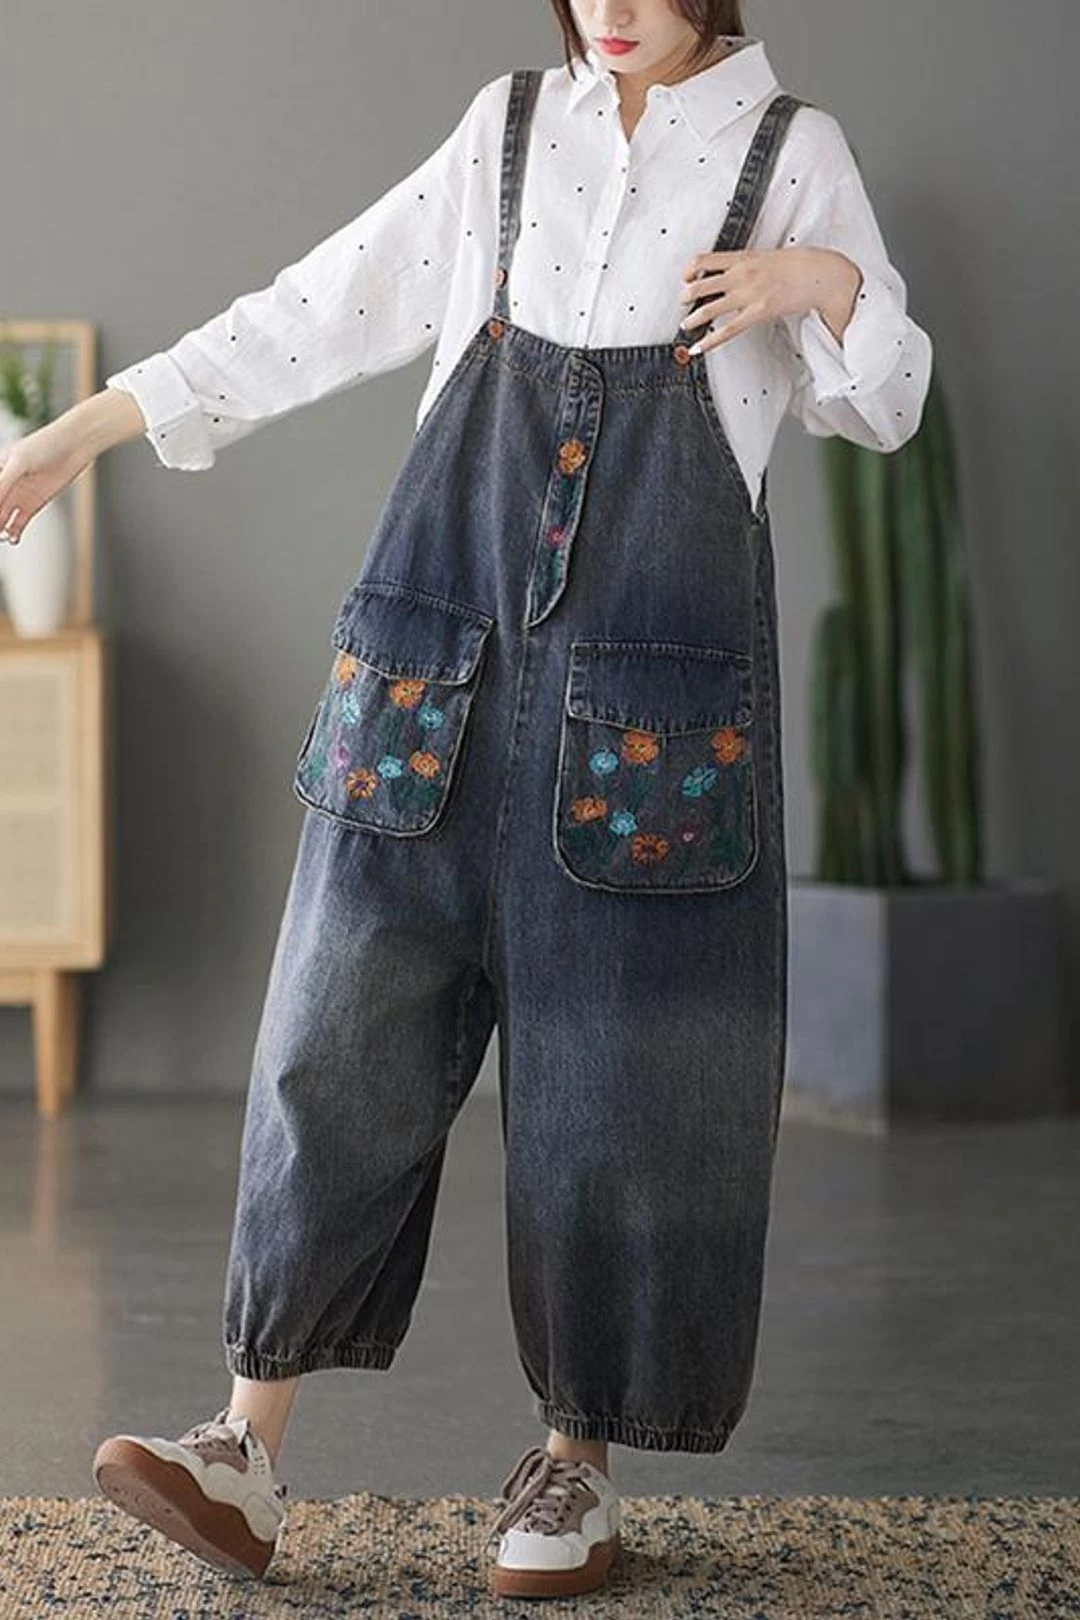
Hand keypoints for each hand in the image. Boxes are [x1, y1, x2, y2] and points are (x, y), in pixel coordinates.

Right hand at [0, 415, 94, 543]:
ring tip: (1, 537)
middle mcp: (6, 484)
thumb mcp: (20, 462)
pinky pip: (19, 523)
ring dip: (0, 528)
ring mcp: (19, 496)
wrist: (74, 447)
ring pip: (3, 518)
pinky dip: (14, 532)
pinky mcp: (34, 505)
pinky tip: (12, 538)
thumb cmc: (45, 445)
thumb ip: (4, 482)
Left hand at [677, 246, 862, 354]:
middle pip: (700, 284)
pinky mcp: (758, 313)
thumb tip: (735, 273)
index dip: (689, 270)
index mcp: (743, 257)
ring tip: (685, 324)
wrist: (821, 274)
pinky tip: (698, 348)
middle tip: (682, 303)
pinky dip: (709, 341)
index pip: (705, 260)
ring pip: (709, 307)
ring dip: (693, 318)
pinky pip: (727, 330)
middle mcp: (741, 274)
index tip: (685, 277)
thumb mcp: (767, 256)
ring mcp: (748, 294)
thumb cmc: (799, 265)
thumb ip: (748, 264)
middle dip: (686, 296)